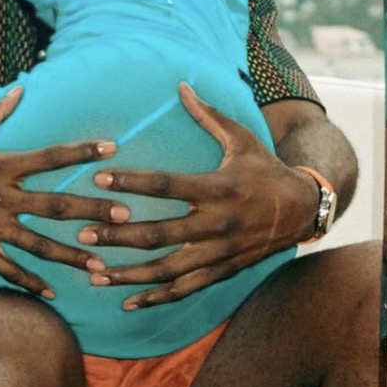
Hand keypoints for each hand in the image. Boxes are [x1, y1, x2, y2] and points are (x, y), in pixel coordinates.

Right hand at [0, 88, 130, 298]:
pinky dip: (29, 281)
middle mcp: (0, 195)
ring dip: (71, 254)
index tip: (111, 150)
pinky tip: (52, 292)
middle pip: (54, 204)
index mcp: (1, 164)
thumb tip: (21, 87)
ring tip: (100, 264)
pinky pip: (7, 268)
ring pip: (38, 244)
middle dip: (91, 210)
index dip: (81, 152)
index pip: (50, 156)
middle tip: (123, 217)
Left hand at [77, 82, 317, 309]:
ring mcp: (219, 252)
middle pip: (159, 234)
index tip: (98, 178)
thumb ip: (208, 115)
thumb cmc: (265, 168)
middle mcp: (217, 224)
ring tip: (94, 274)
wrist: (303, 210)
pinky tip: (128, 300)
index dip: (131, 182)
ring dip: (128, 274)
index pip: (166, 186)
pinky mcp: (222, 271)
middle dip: (118, 236)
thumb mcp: (241, 138)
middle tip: (83, 234)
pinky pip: (185, 290)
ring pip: (167, 270)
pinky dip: (156, 298)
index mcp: (218, 188)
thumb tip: (181, 85)